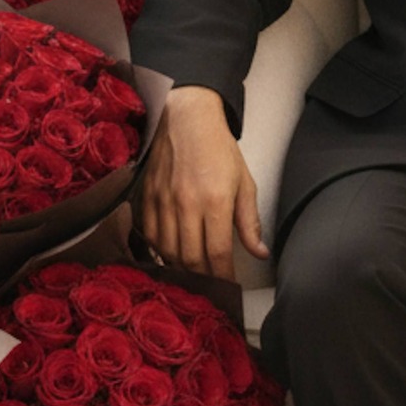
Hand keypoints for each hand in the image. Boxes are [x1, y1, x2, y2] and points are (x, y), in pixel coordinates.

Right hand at [137, 85, 268, 279]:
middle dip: (202, 278)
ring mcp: (162, 201)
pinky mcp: (146, 196)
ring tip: (192, 275)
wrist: (186, 118)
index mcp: (215, 201)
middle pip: (190, 258)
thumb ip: (249, 221)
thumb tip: (259, 252)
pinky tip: (169, 255)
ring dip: (180, 267)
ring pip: (167, 250)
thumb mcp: (244, 183)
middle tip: (210, 286)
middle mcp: (186, 205)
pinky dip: (159, 250)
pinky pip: (149, 234)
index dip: (223, 276)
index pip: (217, 253)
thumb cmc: (218, 149)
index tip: (228, 287)